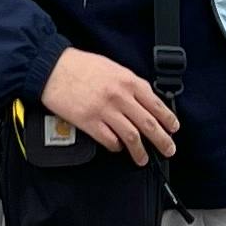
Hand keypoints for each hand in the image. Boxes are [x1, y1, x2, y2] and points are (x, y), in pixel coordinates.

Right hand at [40, 46, 180, 163]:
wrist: (52, 68)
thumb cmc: (80, 66)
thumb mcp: (112, 67)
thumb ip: (129, 84)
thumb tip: (143, 100)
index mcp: (127, 81)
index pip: (155, 104)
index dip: (168, 119)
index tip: (173, 128)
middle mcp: (120, 97)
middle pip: (148, 124)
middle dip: (162, 141)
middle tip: (168, 149)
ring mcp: (105, 111)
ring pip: (132, 137)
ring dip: (140, 151)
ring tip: (143, 159)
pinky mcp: (89, 123)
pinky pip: (110, 141)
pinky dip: (116, 147)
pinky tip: (118, 147)